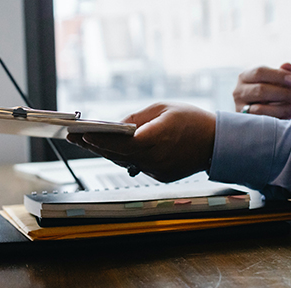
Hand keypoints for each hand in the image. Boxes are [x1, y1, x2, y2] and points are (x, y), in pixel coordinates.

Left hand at [67, 102, 215, 182]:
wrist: (217, 142)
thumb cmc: (192, 120)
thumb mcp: (162, 108)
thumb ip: (136, 117)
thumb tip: (115, 125)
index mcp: (156, 139)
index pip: (120, 142)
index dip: (99, 139)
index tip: (81, 134)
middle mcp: (154, 159)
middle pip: (116, 154)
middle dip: (93, 145)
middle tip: (73, 137)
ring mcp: (156, 170)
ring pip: (123, 162)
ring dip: (104, 152)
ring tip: (84, 142)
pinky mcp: (159, 176)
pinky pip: (135, 166)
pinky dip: (122, 157)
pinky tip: (107, 149)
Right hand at [233, 63, 290, 118]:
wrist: (261, 107)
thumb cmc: (270, 90)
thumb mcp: (277, 80)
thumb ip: (282, 72)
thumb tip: (287, 66)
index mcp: (245, 76)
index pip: (259, 72)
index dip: (277, 75)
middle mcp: (238, 91)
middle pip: (260, 90)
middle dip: (284, 93)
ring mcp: (239, 107)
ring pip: (260, 109)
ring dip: (283, 108)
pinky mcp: (245, 121)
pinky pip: (261, 121)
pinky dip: (278, 118)